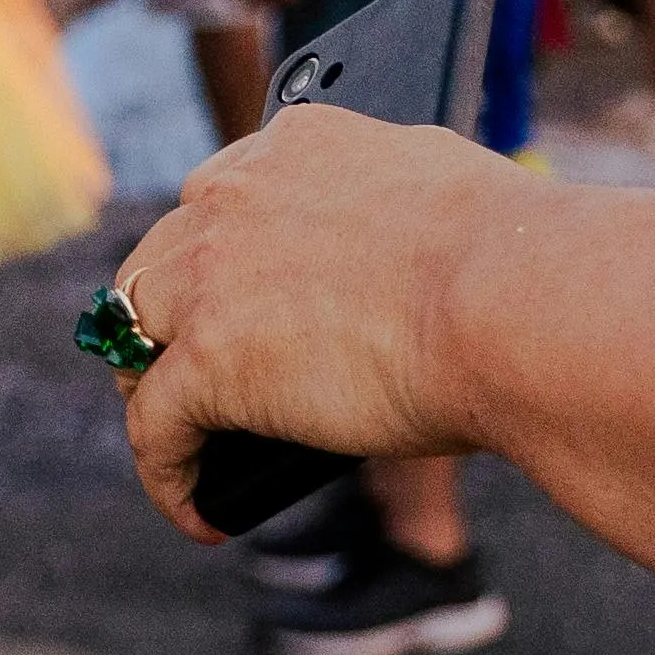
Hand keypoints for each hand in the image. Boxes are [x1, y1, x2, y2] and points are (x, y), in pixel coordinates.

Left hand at [109, 106, 511, 537]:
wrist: (514, 302)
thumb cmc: (517, 264)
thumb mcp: (449, 201)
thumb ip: (404, 216)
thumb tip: (413, 260)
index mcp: (297, 145)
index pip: (226, 198)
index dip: (226, 259)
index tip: (246, 304)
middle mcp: (236, 193)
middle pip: (163, 259)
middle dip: (174, 317)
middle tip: (201, 376)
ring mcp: (210, 273)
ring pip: (137, 331)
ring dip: (155, 384)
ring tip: (188, 439)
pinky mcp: (206, 357)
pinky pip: (155, 424)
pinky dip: (168, 472)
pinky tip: (198, 510)